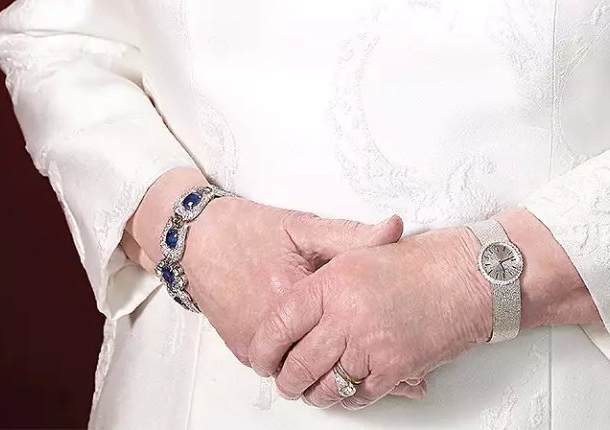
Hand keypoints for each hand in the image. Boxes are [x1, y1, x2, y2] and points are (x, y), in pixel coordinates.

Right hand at [178, 198, 431, 400]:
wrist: (197, 239)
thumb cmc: (250, 229)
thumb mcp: (304, 226)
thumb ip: (351, 234)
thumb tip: (395, 229)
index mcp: (295, 296)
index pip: (347, 337)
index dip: (382, 355)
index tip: (413, 375)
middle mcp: (274, 329)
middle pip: (328, 368)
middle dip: (364, 377)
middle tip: (404, 383)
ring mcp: (256, 346)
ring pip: (306, 375)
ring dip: (334, 374)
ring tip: (367, 370)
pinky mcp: (245, 351)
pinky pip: (284, 369)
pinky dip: (307, 366)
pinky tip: (326, 358)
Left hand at [246, 224, 492, 408]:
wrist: (465, 276)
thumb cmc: (416, 264)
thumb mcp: (359, 254)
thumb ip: (324, 279)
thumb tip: (291, 306)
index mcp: (333, 282)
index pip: (281, 321)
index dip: (264, 346)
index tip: (260, 356)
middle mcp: (347, 315)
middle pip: (298, 364)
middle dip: (286, 379)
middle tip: (283, 380)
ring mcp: (370, 345)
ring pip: (325, 387)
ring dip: (315, 393)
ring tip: (310, 389)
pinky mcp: (393, 370)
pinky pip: (358, 396)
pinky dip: (349, 397)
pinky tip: (345, 389)